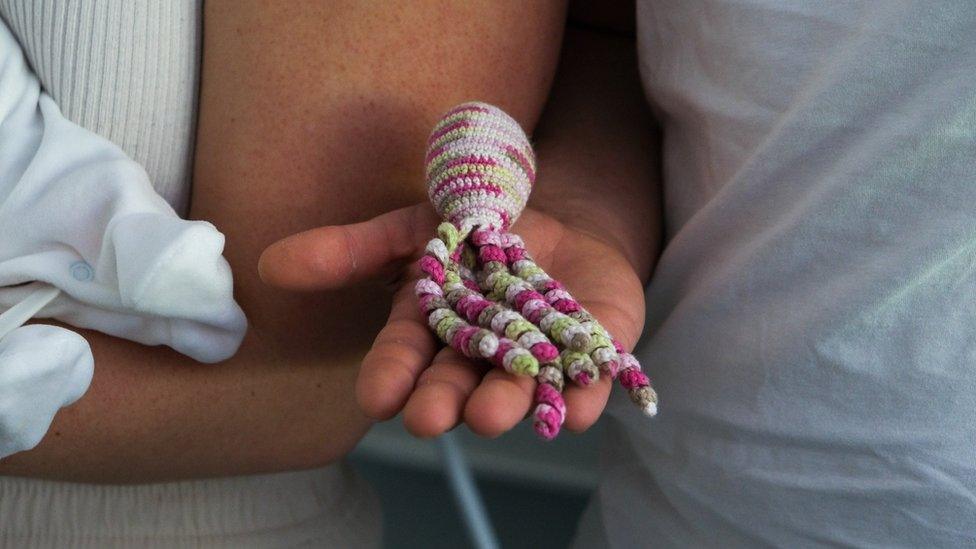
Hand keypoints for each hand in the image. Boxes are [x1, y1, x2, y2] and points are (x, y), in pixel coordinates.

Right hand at [258, 203, 644, 437]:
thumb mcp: (415, 228)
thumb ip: (353, 251)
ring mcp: (537, 358)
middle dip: (443, 400)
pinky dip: (585, 396)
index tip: (376, 397)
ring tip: (491, 414)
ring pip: (519, 389)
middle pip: (458, 383)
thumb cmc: (479, 229)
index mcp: (434, 331)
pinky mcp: (591, 352)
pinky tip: (580, 409)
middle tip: (428, 418)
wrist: (563, 219)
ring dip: (507, 403)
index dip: (391, 376)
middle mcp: (481, 355)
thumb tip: (270, 264)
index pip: (406, 358)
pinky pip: (588, 381)